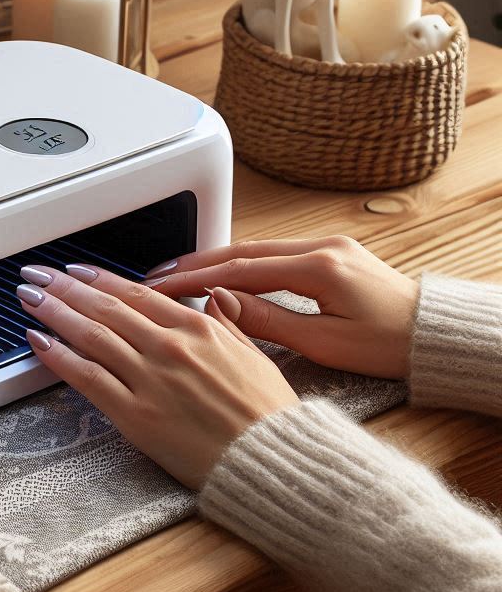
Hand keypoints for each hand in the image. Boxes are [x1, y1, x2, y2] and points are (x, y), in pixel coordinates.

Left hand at [16, 264, 298, 488]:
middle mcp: (168, 346)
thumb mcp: (254, 354)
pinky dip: (60, 357)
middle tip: (39, 274)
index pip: (136, 293)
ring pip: (90, 334)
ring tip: (30, 296)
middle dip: (66, 287)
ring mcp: (149, 378)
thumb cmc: (267, 415)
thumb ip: (228, 322)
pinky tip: (39, 342)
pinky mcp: (135, 414)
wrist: (272, 462)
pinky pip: (88, 378)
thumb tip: (215, 296)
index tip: (77, 271)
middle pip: (105, 307)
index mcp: (198, 327)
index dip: (100, 279)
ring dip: (54, 311)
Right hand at [144, 235, 419, 379]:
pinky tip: (220, 273)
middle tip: (157, 274)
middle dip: (196, 262)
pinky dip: (241, 263)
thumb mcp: (324, 344)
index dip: (197, 277)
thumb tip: (220, 303)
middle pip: (242, 250)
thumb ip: (268, 321)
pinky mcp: (328, 254)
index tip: (164, 285)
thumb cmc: (389, 345)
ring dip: (215, 261)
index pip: (241, 268)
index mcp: (319, 267)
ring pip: (255, 249)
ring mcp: (325, 246)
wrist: (434, 334)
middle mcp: (320, 247)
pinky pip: (273, 254)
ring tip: (178, 274)